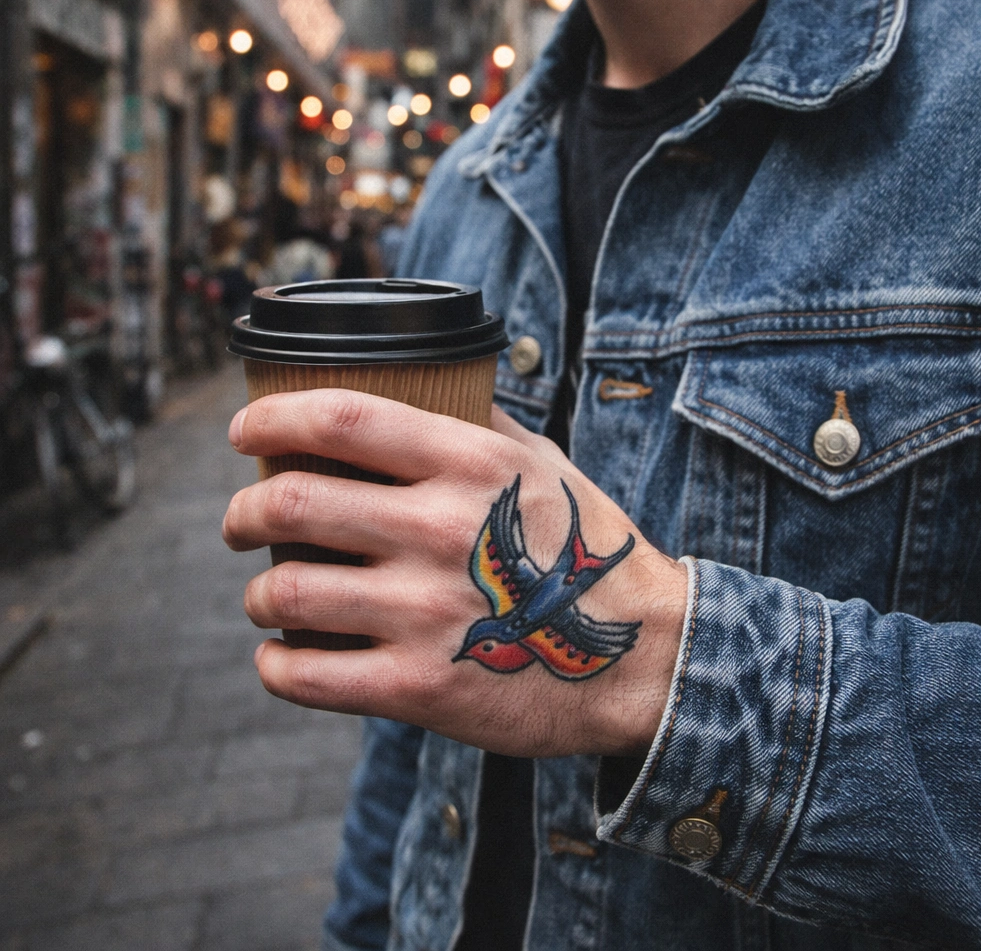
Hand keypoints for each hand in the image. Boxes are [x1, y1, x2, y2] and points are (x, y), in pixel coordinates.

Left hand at [222, 389, 688, 756]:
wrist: (642, 657)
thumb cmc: (586, 551)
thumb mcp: (544, 464)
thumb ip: (478, 424)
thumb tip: (420, 390)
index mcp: (469, 464)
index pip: (341, 418)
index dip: (273, 417)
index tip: (244, 430)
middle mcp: (440, 529)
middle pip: (291, 502)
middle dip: (242, 511)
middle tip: (239, 522)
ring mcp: (426, 612)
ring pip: (284, 592)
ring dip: (256, 593)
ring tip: (264, 595)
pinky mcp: (420, 687)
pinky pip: (306, 675)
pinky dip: (275, 666)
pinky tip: (281, 657)